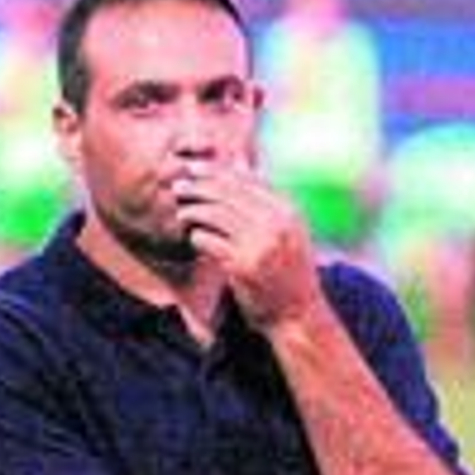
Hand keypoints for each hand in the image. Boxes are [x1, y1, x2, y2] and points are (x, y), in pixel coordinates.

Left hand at [170, 159, 322, 331]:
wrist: (297, 313)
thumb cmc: (287, 269)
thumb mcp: (288, 229)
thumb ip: (265, 197)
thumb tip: (240, 162)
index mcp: (288, 210)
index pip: (246, 180)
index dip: (216, 171)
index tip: (193, 167)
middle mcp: (276, 223)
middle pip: (228, 193)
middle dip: (198, 186)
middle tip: (178, 185)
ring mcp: (260, 244)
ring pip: (215, 215)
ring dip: (193, 212)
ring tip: (182, 214)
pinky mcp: (243, 266)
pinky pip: (209, 242)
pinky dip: (197, 237)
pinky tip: (193, 238)